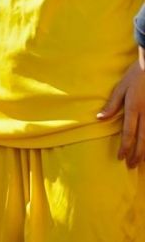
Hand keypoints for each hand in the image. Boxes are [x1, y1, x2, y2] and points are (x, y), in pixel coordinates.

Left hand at [96, 50, 144, 167]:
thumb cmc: (136, 76)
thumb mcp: (121, 88)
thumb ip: (111, 104)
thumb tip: (100, 119)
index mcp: (134, 108)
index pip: (129, 132)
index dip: (125, 146)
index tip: (120, 157)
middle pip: (143, 139)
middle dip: (136, 154)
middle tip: (131, 166)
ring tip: (140, 162)